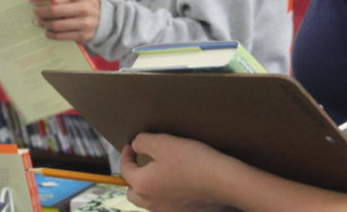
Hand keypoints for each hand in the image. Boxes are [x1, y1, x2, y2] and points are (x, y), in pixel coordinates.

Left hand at [30, 0, 100, 42]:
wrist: (107, 21)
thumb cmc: (86, 7)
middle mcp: (84, 8)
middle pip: (55, 10)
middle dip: (40, 12)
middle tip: (34, 12)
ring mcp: (85, 23)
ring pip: (56, 25)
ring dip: (44, 24)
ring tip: (38, 23)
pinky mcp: (83, 35)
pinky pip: (61, 36)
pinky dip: (51, 34)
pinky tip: (47, 31)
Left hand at [120, 133, 237, 211]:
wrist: (221, 181)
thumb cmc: (192, 161)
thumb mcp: (164, 142)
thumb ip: (144, 142)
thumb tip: (136, 145)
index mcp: (142, 184)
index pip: (125, 170)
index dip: (126, 155)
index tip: (131, 146)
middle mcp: (150, 202)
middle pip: (132, 192)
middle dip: (133, 177)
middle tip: (141, 163)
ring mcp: (166, 210)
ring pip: (148, 201)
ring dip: (148, 188)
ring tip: (158, 173)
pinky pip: (165, 205)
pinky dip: (164, 195)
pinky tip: (176, 184)